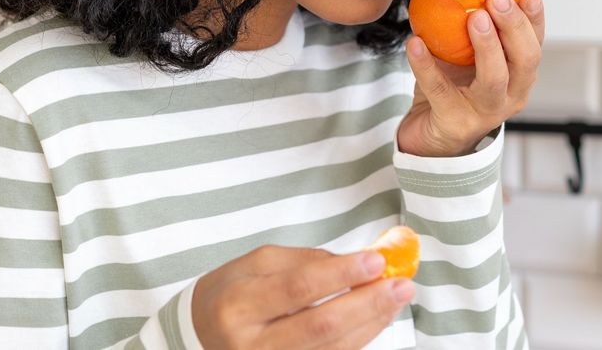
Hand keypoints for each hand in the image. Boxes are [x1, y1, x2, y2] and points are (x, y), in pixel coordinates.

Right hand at [191, 244, 414, 348]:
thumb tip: (355, 262)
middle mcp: (251, 345)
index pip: (298, 288)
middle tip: (400, 284)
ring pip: (332, 349)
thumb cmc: (232, 294)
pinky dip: (359, 340)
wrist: (201, 336)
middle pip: (320, 325)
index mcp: (239, 304)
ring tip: (396, 298)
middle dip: (367, 303)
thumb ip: (305, 261)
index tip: (376, 260)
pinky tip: (377, 319)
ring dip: (371, 323)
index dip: (341, 274)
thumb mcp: (256, 265)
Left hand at [399, 0, 544, 156]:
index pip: (535, 43)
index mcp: (519, 75)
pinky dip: (426, 65)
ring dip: (486, 45)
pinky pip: (440, 90)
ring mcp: (484, 112)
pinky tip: (415, 43)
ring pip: (494, 79)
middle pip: (525, 60)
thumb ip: (474, 25)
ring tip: (473, 17)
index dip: (534, 19)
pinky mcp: (454, 122)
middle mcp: (510, 94)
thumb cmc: (453, 89)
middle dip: (513, 26)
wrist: (430, 136)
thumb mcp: (468, 55)